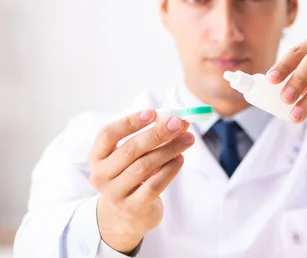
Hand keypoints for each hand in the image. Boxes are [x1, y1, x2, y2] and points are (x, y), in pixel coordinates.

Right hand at [88, 110, 194, 252]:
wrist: (127, 216)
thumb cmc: (132, 175)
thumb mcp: (133, 156)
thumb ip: (150, 137)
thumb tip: (178, 120)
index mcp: (97, 156)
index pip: (108, 134)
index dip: (130, 122)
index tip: (152, 112)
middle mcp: (101, 175)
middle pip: (130, 149)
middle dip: (157, 133)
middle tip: (179, 123)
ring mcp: (114, 194)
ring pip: (144, 166)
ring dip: (169, 149)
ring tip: (188, 138)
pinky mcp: (132, 208)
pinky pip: (153, 185)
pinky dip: (170, 170)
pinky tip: (181, 158)